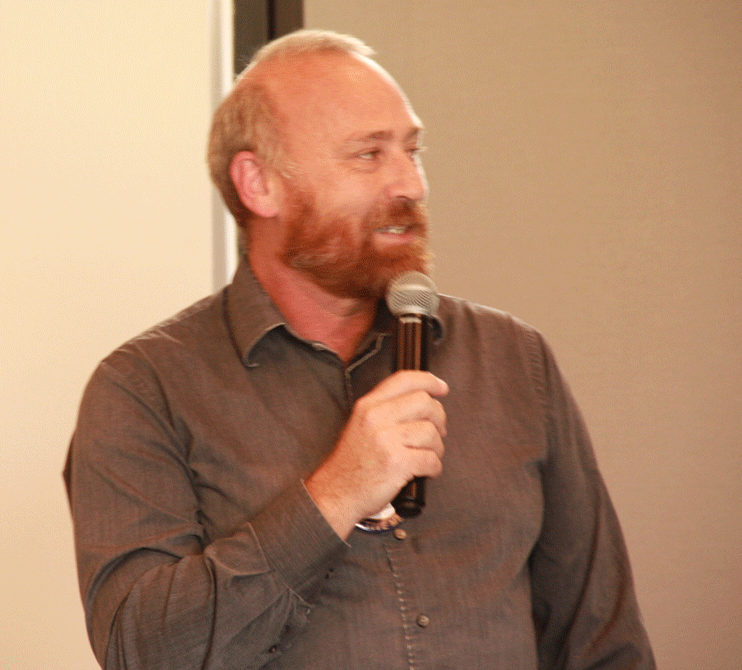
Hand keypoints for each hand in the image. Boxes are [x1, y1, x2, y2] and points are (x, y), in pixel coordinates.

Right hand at [305, 370, 447, 538]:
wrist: (337, 494)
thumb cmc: (352, 464)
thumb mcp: (361, 425)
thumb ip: (386, 410)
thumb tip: (423, 401)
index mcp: (368, 406)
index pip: (404, 379)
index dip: (429, 380)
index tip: (441, 387)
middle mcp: (376, 418)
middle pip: (424, 403)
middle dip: (439, 418)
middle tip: (437, 431)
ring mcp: (386, 440)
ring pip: (431, 432)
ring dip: (437, 447)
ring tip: (426, 455)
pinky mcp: (397, 463)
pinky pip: (431, 459)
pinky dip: (434, 467)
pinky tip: (425, 471)